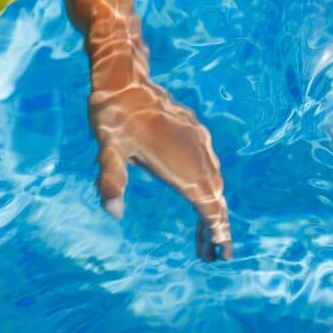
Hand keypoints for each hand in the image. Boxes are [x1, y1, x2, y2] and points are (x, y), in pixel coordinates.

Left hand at [88, 79, 231, 260]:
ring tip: (206, 231)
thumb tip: (113, 211)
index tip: (223, 254)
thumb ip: (112, 181)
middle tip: (212, 253)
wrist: (124, 79)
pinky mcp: (195, 132)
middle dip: (215, 226)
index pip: (208, 206)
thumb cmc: (114, 117)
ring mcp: (199, 142)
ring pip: (214, 181)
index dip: (217, 232)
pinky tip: (199, 191)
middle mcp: (197, 155)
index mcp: (182, 165)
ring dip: (213, 206)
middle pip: (215, 198)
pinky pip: (209, 164)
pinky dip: (209, 184)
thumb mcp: (108, 150)